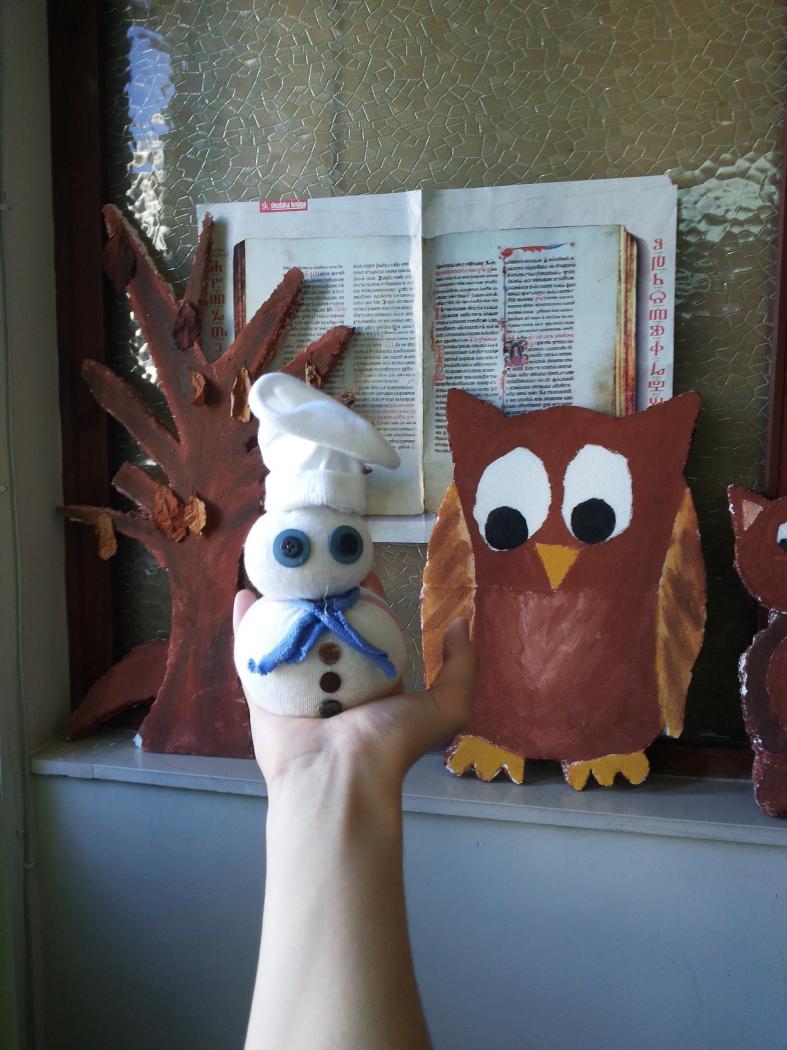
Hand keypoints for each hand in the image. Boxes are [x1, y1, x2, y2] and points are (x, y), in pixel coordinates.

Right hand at [233, 589, 476, 794]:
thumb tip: (460, 623)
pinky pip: (252, 652)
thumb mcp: (444, 705)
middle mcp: (333, 680)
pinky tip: (245, 593)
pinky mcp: (263, 692)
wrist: (337, 775)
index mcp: (372, 681)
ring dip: (283, 603)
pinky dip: (246, 623)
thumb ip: (461, 667)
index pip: (368, 628)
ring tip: (282, 568)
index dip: (366, 598)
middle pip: (325, 627)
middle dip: (322, 595)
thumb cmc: (389, 740)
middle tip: (319, 558)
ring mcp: (295, 686)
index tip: (360, 568)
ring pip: (287, 634)